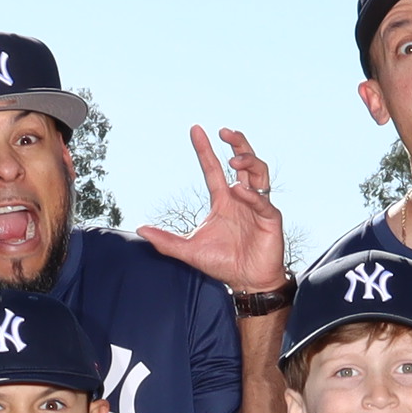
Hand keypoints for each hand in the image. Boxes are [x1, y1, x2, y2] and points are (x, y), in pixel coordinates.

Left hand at [137, 127, 290, 296]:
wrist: (247, 283)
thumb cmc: (223, 263)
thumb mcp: (189, 250)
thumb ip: (166, 241)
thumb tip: (140, 229)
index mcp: (224, 200)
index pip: (214, 168)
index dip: (205, 149)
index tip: (195, 129)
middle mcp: (242, 198)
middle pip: (244, 162)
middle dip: (238, 143)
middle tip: (225, 131)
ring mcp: (258, 207)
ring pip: (259, 173)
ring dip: (248, 162)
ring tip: (233, 160)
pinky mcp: (270, 220)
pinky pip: (263, 202)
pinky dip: (252, 195)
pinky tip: (239, 191)